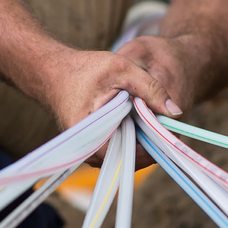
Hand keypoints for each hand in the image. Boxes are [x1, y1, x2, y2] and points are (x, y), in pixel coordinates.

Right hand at [37, 45, 183, 168]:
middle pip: (128, 158)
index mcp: (91, 135)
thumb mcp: (122, 69)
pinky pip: (115, 150)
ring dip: (140, 142)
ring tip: (152, 122)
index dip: (154, 146)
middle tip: (165, 125)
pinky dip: (129, 138)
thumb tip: (176, 112)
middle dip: (149, 144)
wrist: (51, 72)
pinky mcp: (89, 147)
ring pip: (122, 155)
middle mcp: (86, 151)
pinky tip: (138, 122)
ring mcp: (87, 151)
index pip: (130, 154)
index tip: (169, 132)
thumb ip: (151, 88)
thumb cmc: (83, 69)